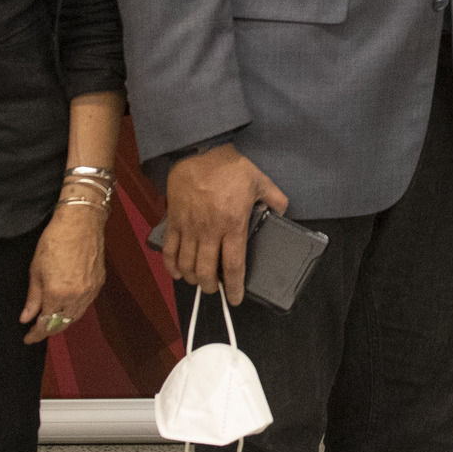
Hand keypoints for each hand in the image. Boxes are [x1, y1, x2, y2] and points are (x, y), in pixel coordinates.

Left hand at [20, 194, 108, 341]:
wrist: (81, 221)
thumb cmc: (56, 240)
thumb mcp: (36, 269)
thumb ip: (32, 297)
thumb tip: (26, 317)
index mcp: (57, 293)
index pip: (46, 323)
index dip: (36, 334)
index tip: (28, 338)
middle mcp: (76, 295)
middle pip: (63, 323)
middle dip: (50, 329)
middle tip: (37, 330)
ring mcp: (90, 289)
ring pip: (76, 315)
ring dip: (63, 320)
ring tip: (51, 319)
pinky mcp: (99, 282)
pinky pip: (86, 303)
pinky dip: (75, 308)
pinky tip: (67, 304)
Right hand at [162, 145, 288, 304]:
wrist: (201, 152)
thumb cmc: (232, 168)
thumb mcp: (260, 181)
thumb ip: (275, 198)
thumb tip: (283, 212)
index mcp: (233, 224)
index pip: (233, 265)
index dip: (234, 287)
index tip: (235, 299)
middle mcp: (210, 231)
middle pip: (207, 271)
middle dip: (211, 286)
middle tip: (215, 289)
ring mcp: (189, 227)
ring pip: (187, 264)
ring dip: (192, 278)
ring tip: (198, 281)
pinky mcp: (173, 221)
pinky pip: (170, 250)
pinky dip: (171, 265)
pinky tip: (177, 272)